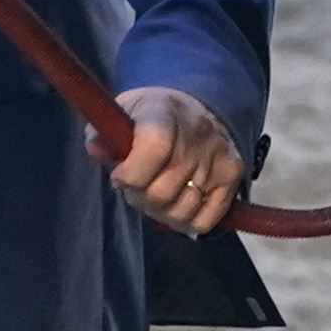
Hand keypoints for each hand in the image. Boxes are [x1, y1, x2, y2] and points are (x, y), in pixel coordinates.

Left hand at [105, 87, 242, 234]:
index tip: (119, 176)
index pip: (154, 148)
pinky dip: (185, 221)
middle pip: (162, 191)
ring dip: (162, 211)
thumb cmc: (149, 118)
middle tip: (138, 185)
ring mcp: (219, 155)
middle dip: (141, 197)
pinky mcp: (234, 175)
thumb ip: (103, 134)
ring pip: (180, 212)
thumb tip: (95, 149)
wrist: (196, 108)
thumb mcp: (122, 115)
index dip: (130, 174)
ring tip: (158, 192)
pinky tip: (178, 202)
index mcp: (165, 111)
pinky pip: (204, 222)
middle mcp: (198, 132)